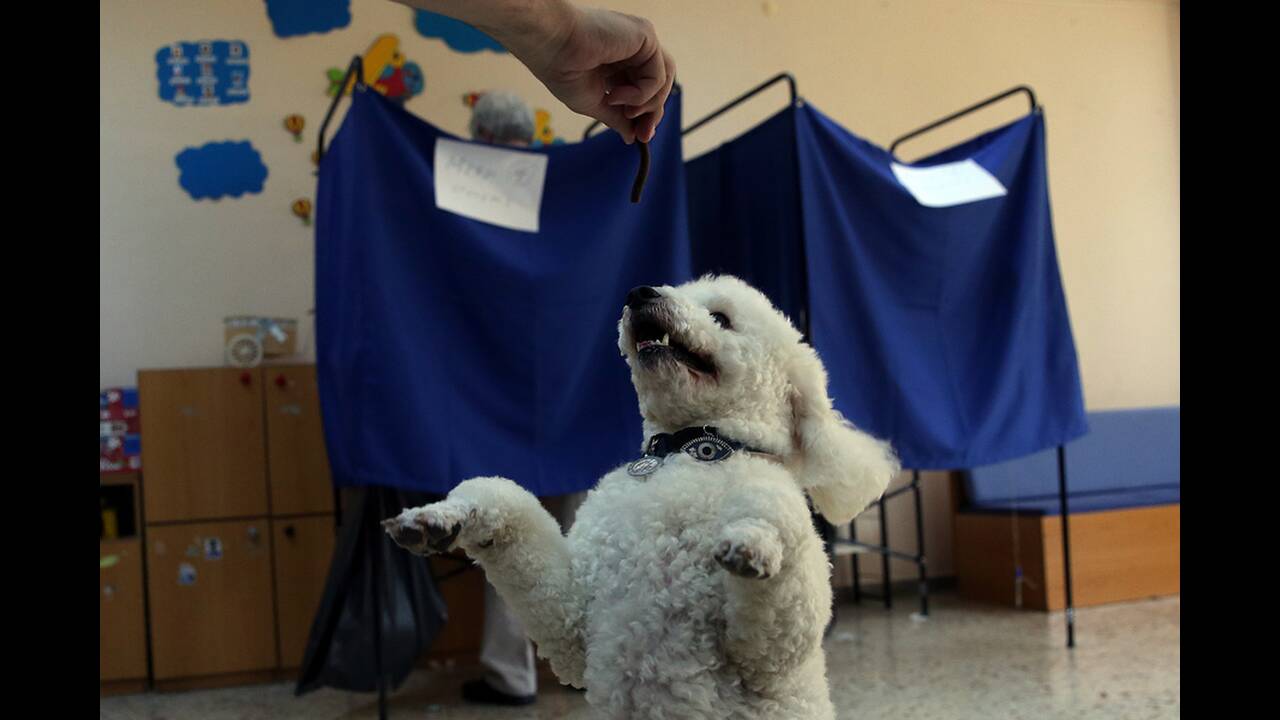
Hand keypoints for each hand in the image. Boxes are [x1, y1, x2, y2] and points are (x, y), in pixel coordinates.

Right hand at [511, 5, 675, 143]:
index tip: (640, 136)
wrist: (551, 46)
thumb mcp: (594, 102)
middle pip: (659, 84)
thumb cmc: (562, 69)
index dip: (646, 113)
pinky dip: (641, 93)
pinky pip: (658, 75)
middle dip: (652, 113)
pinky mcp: (645, 35)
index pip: (645, 87)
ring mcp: (640, 40)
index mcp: (619, 59)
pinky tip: (616, 95)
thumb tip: (632, 137)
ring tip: (624, 111)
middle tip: (643, 135)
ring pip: (664, 80)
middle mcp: (632, 47)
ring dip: (648, 104)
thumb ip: (616, 118)